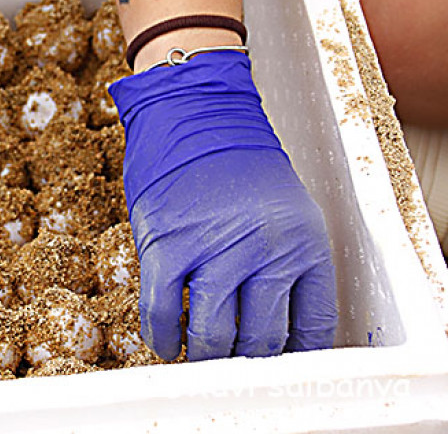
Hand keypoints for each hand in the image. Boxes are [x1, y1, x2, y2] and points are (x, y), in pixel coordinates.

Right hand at [109, 51, 337, 360]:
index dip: (292, 356)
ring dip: (204, 355)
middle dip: (244, 360)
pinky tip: (165, 342)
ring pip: (212, 337)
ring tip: (198, 355)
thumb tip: (263, 325)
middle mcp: (265, 250)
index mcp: (303, 242)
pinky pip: (163, 313)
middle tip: (230, 360)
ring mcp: (214, 249)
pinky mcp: (167, 246)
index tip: (275, 363)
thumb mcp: (280, 210)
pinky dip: (162, 337)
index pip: (311, 328)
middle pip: (260, 341)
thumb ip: (279, 265)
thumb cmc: (233, 163)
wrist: (191, 111)